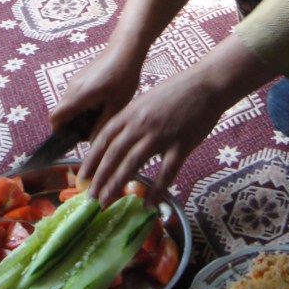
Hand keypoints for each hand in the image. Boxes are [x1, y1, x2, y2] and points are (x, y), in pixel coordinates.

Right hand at [50, 37, 144, 142]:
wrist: (125, 49)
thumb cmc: (122, 77)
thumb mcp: (116, 106)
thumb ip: (102, 126)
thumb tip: (93, 144)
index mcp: (77, 96)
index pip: (55, 118)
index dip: (59, 132)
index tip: (73, 139)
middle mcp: (71, 88)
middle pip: (62, 113)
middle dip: (72, 125)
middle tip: (92, 131)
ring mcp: (75, 81)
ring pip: (69, 104)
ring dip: (79, 115)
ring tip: (100, 118)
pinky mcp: (82, 77)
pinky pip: (75, 96)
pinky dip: (83, 105)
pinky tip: (102, 105)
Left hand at [81, 65, 222, 205]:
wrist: (206, 84)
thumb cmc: (178, 90)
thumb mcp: (147, 100)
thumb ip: (133, 119)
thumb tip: (121, 139)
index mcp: (132, 111)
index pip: (104, 138)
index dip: (91, 158)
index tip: (82, 175)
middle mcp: (141, 124)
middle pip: (114, 153)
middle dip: (100, 177)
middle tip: (91, 196)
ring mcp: (161, 134)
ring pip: (133, 163)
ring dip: (117, 184)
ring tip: (107, 201)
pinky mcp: (181, 144)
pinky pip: (166, 172)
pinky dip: (156, 190)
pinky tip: (149, 203)